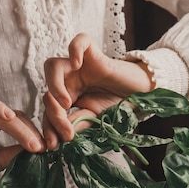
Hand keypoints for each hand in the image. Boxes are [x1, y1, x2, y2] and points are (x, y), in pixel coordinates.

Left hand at [42, 32, 154, 149]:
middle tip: (67, 133)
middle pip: (46, 90)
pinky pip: (79, 42)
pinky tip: (76, 64)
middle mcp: (68, 80)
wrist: (142, 94)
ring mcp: (79, 66)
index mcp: (66, 96)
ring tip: (67, 103)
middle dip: (53, 115)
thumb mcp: (97, 119)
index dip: (49, 127)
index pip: (48, 110)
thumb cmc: (118, 105)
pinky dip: (74, 50)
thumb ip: (79, 123)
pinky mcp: (93, 53)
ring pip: (52, 66)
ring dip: (54, 86)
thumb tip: (61, 136)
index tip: (54, 145)